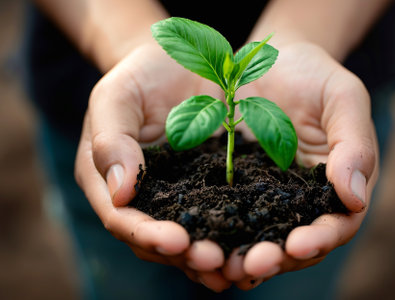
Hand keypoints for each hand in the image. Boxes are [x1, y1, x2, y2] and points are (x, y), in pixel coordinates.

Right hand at [74, 43, 231, 291]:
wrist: (178, 62)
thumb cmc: (141, 76)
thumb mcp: (117, 97)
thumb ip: (111, 140)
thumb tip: (120, 194)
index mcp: (109, 180)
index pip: (122, 217)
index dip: (147, 234)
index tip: (177, 240)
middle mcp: (142, 197)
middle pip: (156, 239)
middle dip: (184, 255)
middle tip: (215, 262)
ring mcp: (177, 196)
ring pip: (189, 237)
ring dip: (210, 256)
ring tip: (235, 267)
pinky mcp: (209, 188)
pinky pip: (219, 217)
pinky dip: (233, 235)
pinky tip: (255, 245)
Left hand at [222, 42, 378, 288]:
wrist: (272, 60)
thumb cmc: (315, 76)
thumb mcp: (343, 99)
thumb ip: (354, 145)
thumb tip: (355, 198)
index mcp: (335, 185)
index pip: (336, 223)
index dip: (320, 238)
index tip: (298, 244)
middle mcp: (300, 199)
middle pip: (293, 241)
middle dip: (276, 257)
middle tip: (252, 265)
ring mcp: (265, 194)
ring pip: (257, 235)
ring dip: (241, 254)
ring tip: (220, 264)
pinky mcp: (234, 184)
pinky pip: (225, 211)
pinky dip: (215, 229)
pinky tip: (197, 238)